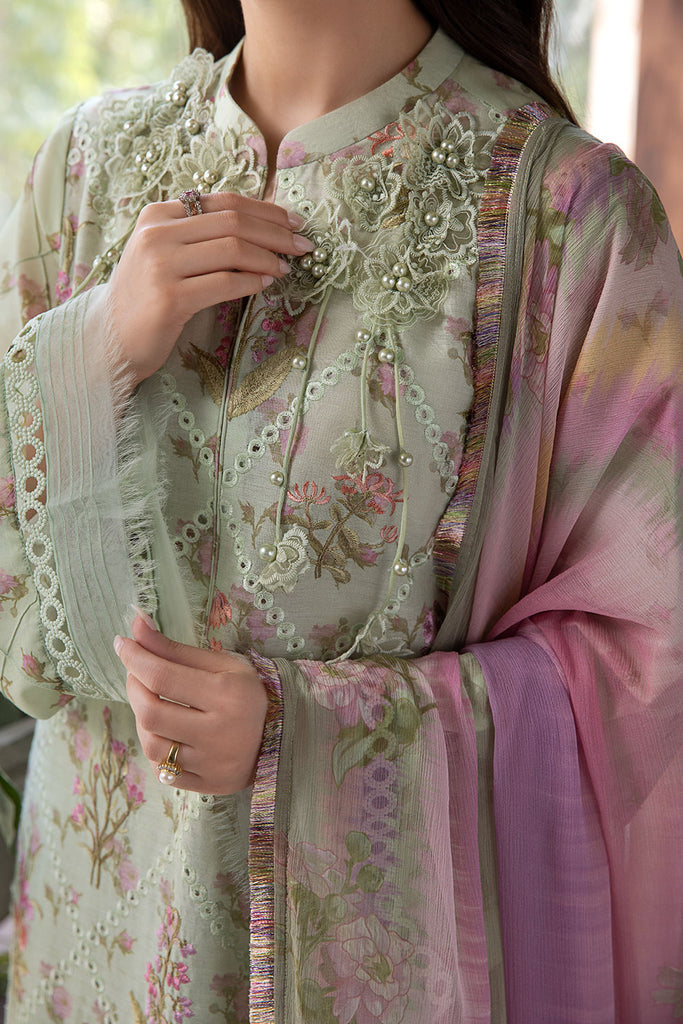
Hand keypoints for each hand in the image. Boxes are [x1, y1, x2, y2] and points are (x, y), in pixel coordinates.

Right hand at [89, 191, 313, 385]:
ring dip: (269, 259)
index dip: (266, 210)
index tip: (294, 223)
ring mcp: (161, 265)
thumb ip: (202, 236)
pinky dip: (252, 282)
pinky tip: (266, 285)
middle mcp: (157, 233)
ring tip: (287, 268)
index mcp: (159, 214)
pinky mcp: (169, 298)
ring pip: (232, 249)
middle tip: (304, 246)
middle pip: (233, 222)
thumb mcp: (168, 254)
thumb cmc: (147, 296)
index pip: (224, 202)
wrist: (111, 337)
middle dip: (277, 233)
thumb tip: (262, 227)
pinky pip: (225, 283)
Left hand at [115, 613, 268, 793]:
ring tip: (150, 701)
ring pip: (152, 745)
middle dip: (133, 687)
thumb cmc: (249, 692)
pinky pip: (164, 770)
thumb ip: (175, 649)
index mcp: (227, 694)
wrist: (284, 734)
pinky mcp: (209, 785)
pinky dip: (156, 749)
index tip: (122, 643)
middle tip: (136, 672)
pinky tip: (165, 731)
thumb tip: (136, 625)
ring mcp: (213, 764)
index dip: (135, 658)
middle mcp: (220, 733)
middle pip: (150, 712)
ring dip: (141, 719)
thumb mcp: (220, 663)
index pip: (162, 677)